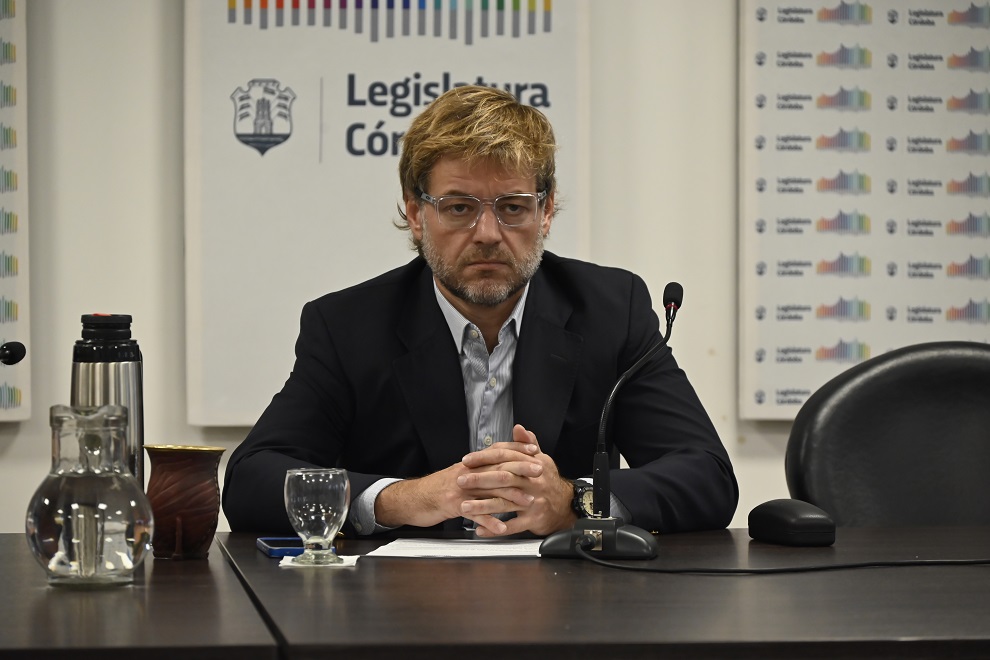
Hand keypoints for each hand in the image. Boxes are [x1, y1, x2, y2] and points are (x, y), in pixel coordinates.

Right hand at [372, 439, 539, 529]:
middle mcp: (467, 473)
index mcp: (470, 464)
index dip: (516, 448)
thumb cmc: (438, 489)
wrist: (412, 499)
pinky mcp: (452, 506)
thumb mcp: (461, 475)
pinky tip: (502, 528)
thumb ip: (480, 469)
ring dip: (511, 497)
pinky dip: (489, 521)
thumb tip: (500, 463)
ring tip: (528, 502)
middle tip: (540, 471)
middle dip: (521, 468)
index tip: (535, 448)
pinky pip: (474, 513)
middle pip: (497, 467)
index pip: (496, 450)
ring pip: (489, 490)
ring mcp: (460, 489)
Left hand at [458, 424, 575, 536]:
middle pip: (503, 478)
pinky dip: (495, 527)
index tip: (467, 460)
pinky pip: (512, 525)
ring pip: (504, 503)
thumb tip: (518, 428)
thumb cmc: (550, 482)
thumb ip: (528, 444)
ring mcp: (533, 502)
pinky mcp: (533, 519)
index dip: (485, 458)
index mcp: (533, 464)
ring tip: (464, 507)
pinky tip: (480, 528)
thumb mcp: (542, 459)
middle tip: (460, 481)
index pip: (505, 457)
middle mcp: (533, 482)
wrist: (567, 506)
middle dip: (479, 480)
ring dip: (482, 506)